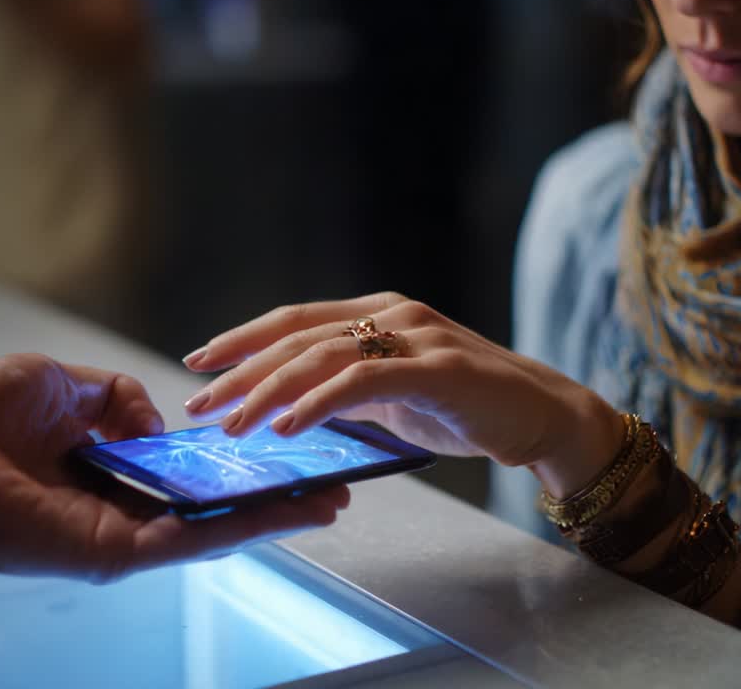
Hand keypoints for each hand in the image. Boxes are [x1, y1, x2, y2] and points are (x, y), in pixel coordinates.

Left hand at [0, 354, 348, 581]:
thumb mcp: (58, 381)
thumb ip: (114, 395)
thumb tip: (154, 426)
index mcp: (106, 464)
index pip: (185, 466)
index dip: (232, 455)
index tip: (278, 439)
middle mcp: (123, 503)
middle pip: (213, 502)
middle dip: (271, 490)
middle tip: (328, 478)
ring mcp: (127, 532)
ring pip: (217, 527)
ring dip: (276, 513)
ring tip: (331, 499)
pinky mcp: (124, 552)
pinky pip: (196, 541)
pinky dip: (248, 528)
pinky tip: (292, 512)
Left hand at [181, 293, 624, 496]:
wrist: (543, 416)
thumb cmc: (468, 407)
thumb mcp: (396, 396)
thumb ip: (349, 392)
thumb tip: (294, 408)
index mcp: (378, 314)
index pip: (295, 321)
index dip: (242, 339)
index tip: (199, 363)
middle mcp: (391, 314)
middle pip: (296, 335)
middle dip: (239, 370)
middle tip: (197, 404)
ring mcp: (415, 336)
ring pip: (322, 357)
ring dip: (268, 392)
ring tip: (232, 425)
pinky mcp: (437, 368)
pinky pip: (363, 381)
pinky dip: (319, 402)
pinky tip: (287, 426)